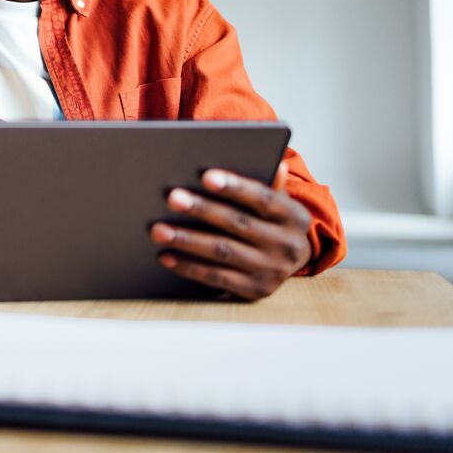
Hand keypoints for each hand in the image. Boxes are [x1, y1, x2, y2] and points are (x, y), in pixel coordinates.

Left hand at [149, 162, 312, 300]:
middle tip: (171, 198)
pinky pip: (216, 278)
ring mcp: (271, 271)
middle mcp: (287, 245)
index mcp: (294, 217)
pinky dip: (189, 266)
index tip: (205, 176)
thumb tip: (278, 162)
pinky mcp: (254, 290)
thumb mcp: (278, 201)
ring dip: (187, 240)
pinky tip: (166, 255)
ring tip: (158, 229)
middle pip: (238, 224)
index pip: (262, 198)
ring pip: (223, 252)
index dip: (235, 187)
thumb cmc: (272, 220)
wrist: (292, 261)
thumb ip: (270, 183)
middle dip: (202, 209)